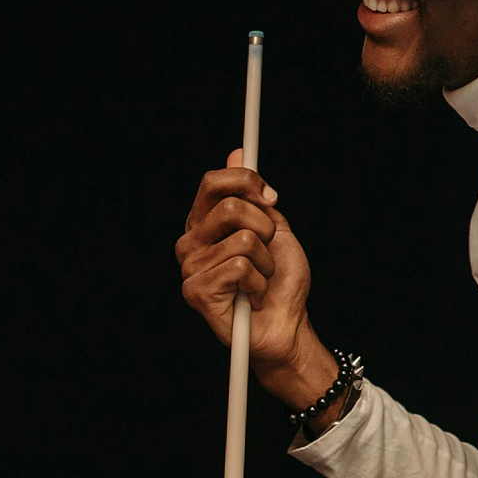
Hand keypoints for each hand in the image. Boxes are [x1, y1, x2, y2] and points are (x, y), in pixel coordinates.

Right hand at [176, 150, 328, 409]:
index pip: (214, 182)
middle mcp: (192, 241)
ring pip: (243, 238)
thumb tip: (238, 152)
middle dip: (264, 226)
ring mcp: (190, 266)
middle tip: (268, 249)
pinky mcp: (196, 291)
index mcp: (205, 222)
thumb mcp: (274, 229)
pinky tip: (253, 296)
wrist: (287, 325)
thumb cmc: (280, 281)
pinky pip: (240, 266)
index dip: (247, 181)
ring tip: (260, 280)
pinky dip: (259, 282)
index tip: (270, 199)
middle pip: (229, 206)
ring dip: (266, 261)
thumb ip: (254, 195)